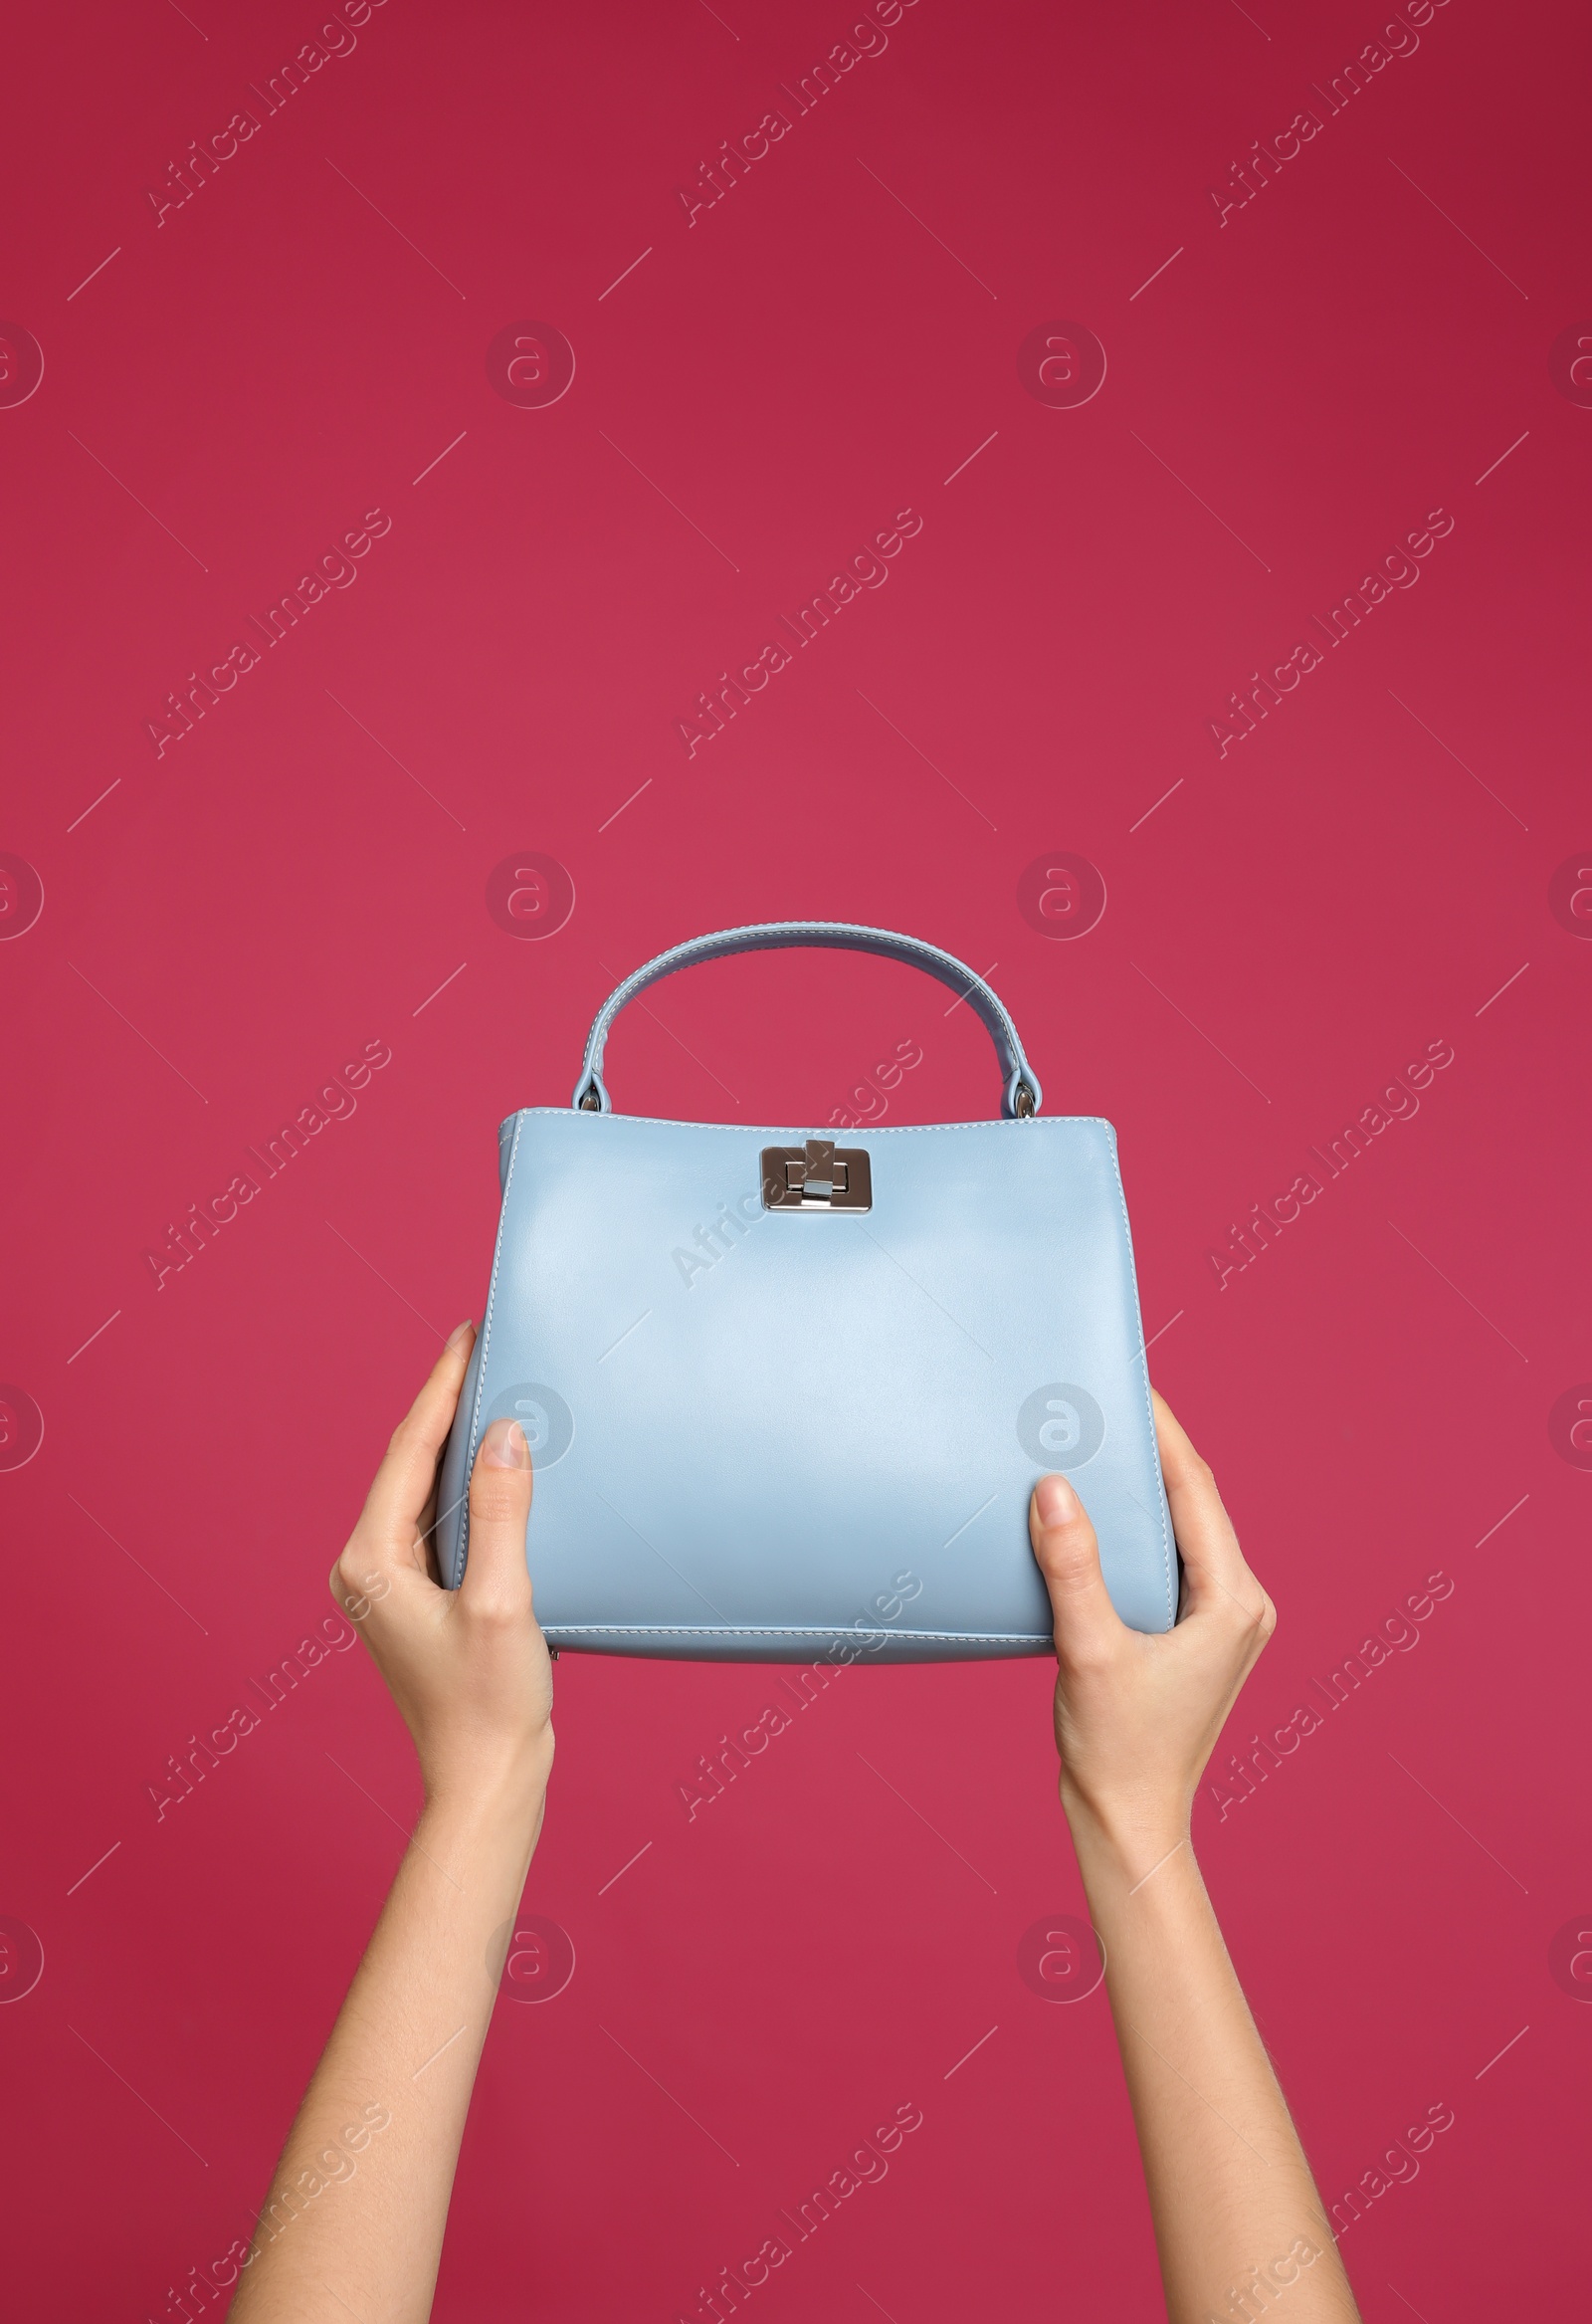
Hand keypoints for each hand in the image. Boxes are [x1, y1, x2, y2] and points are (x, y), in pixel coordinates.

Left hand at [330, 1322, 554, 1819]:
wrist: (485, 1783)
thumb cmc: (489, 1707)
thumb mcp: (504, 1601)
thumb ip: (502, 1512)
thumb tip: (504, 1432)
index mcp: (372, 1561)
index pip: (408, 1450)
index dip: (441, 1386)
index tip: (466, 1333)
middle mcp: (367, 1567)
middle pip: (410, 1463)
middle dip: (447, 1403)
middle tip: (482, 1344)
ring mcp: (390, 1586)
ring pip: (424, 1490)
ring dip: (459, 1441)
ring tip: (494, 1387)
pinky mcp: (419, 1601)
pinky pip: (441, 1521)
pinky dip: (469, 1485)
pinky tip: (502, 1464)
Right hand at [1028, 1388, 1273, 1865]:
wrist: (1129, 1822)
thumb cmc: (1118, 1750)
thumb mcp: (1089, 1651)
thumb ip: (1073, 1567)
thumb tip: (1055, 1487)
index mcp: (1233, 1601)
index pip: (1196, 1491)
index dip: (1163, 1432)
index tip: (1132, 1383)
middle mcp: (1239, 1604)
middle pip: (1193, 1503)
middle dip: (1150, 1451)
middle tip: (1103, 1401)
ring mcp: (1219, 1621)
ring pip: (1180, 1530)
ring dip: (1140, 1489)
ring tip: (1095, 1443)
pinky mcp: (1192, 1636)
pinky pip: (1165, 1560)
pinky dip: (1133, 1530)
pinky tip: (1092, 1515)